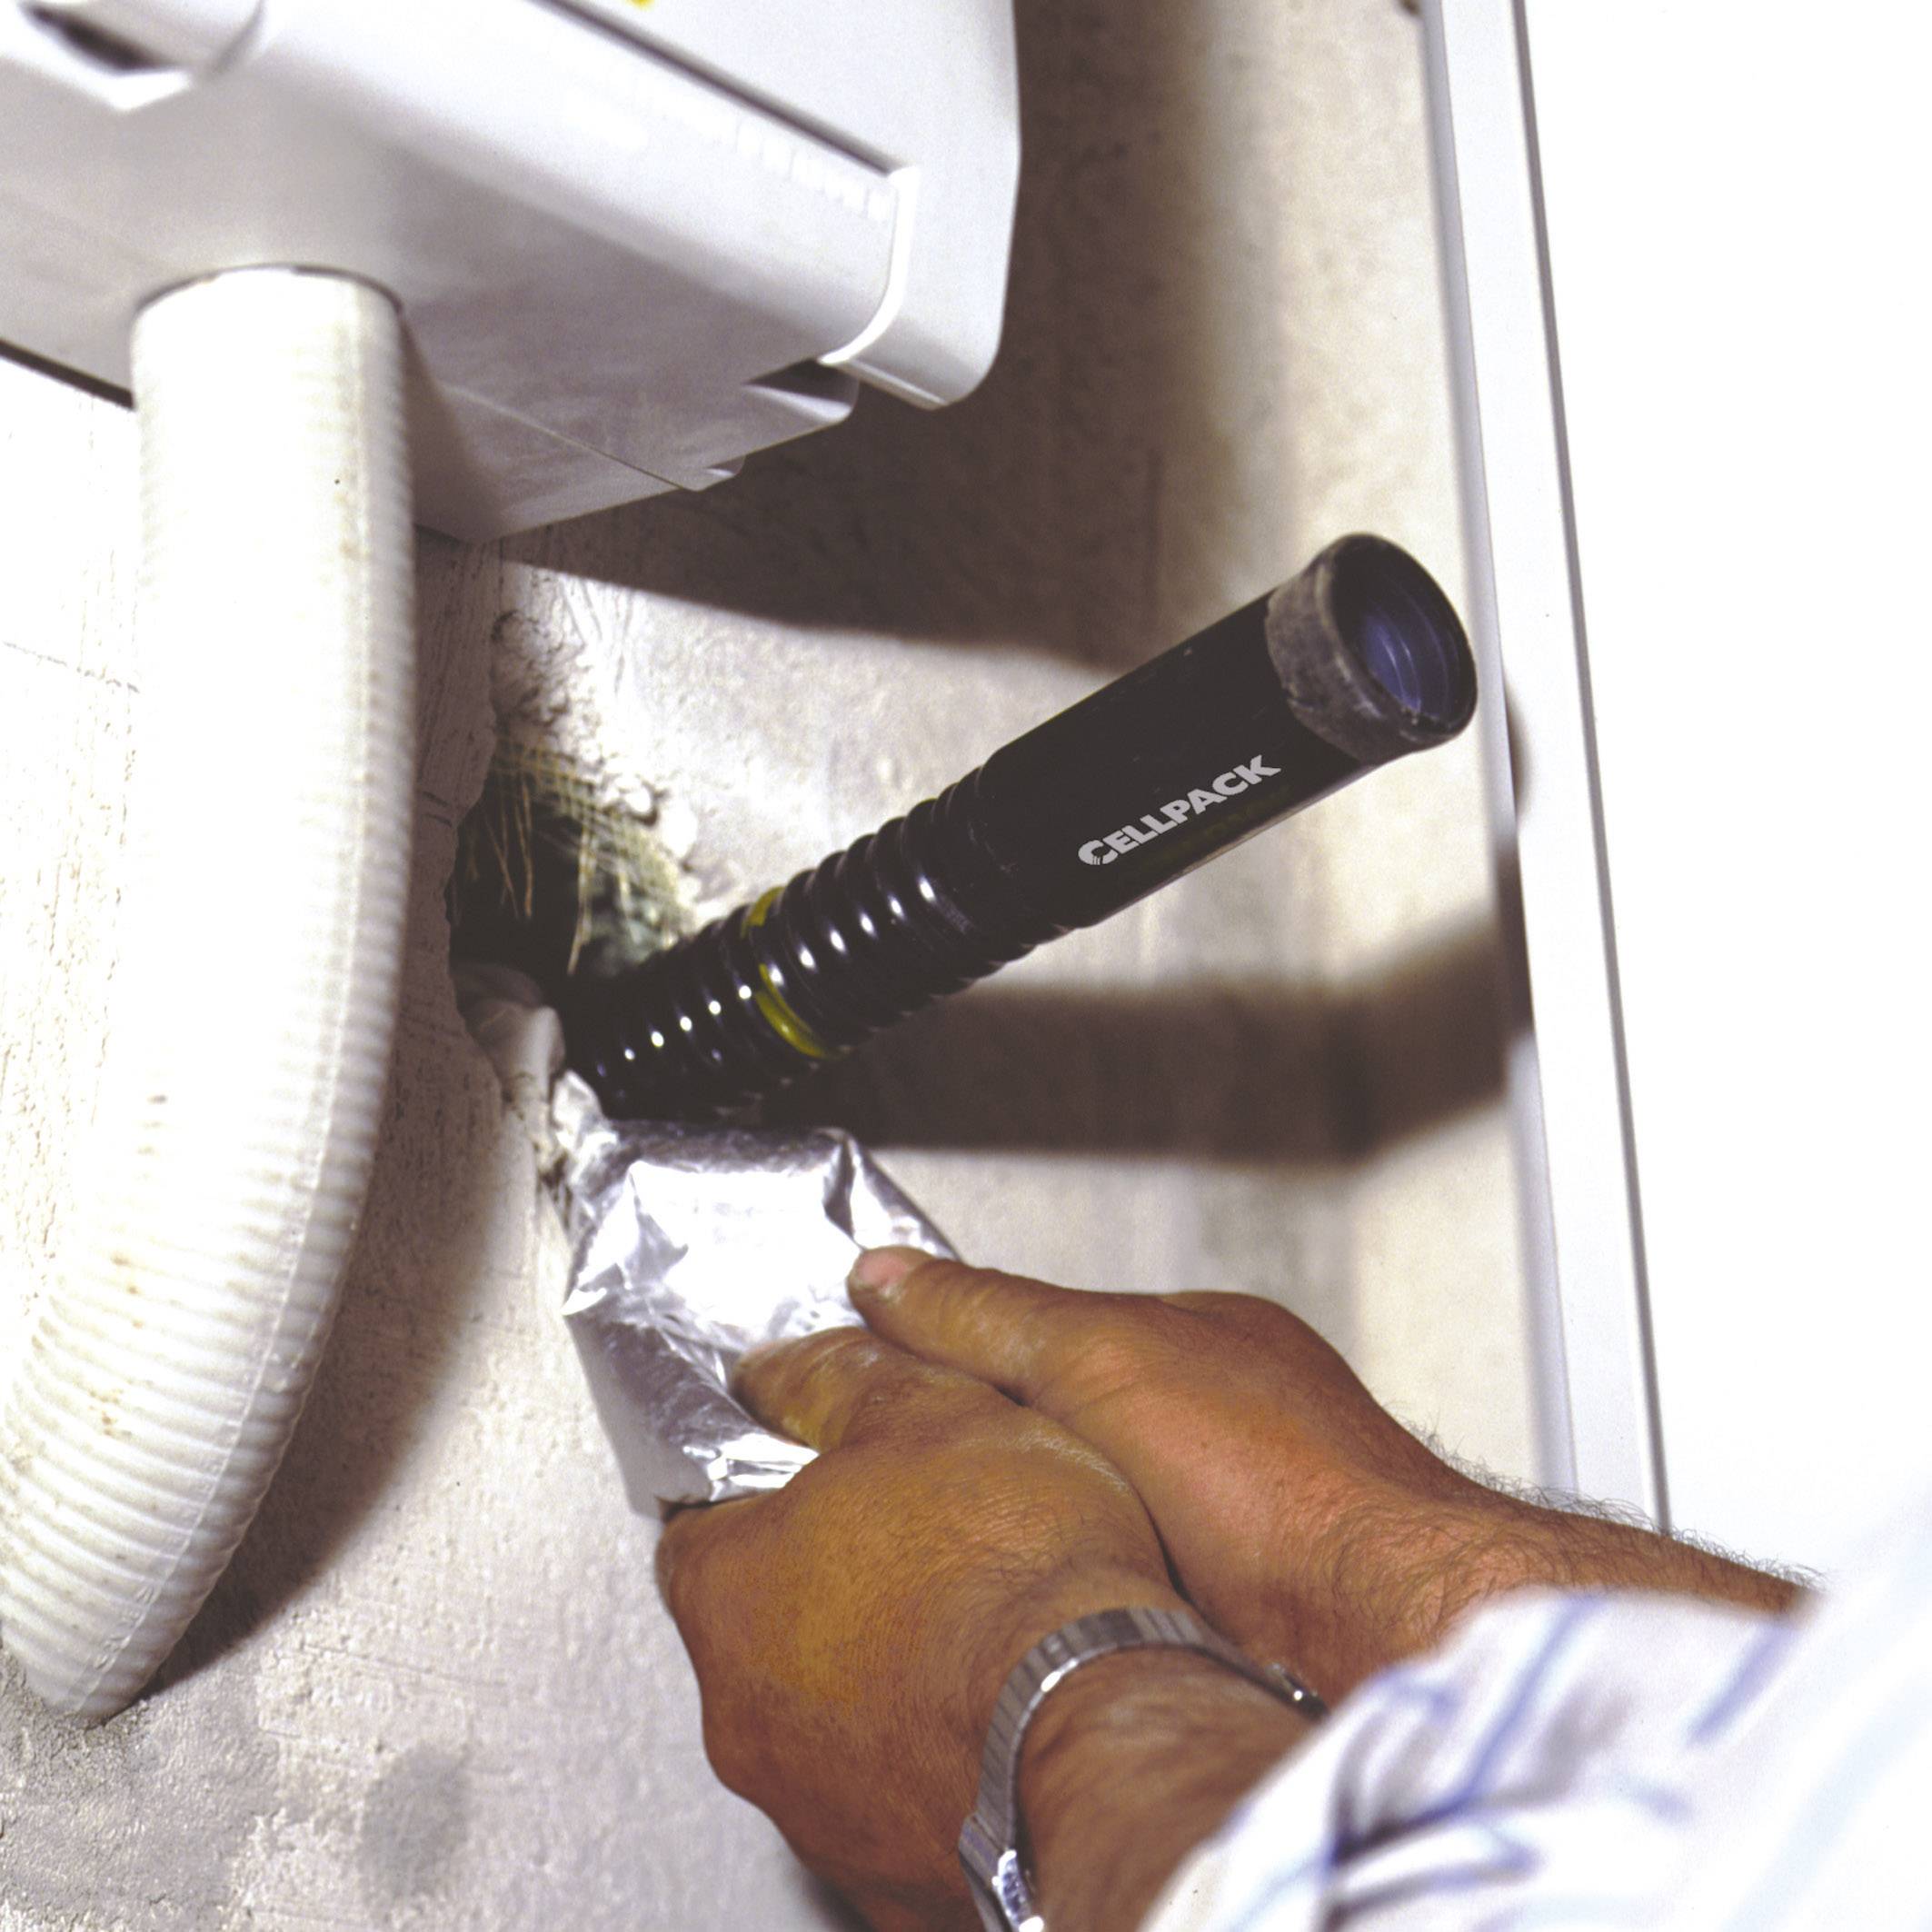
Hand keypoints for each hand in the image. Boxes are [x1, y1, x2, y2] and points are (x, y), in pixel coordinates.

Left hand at [656, 1325, 1189, 1930]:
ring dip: (888, 1674)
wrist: (1107, 1724)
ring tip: (983, 1628)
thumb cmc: (1013, 1569)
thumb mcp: (925, 1408)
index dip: (768, 1484)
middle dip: (838, 1582)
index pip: (701, 1522)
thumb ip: (835, 1379)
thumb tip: (779, 1368)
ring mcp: (815, 1808)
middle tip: (927, 1541)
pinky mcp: (892, 1876)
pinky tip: (1002, 1711)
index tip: (826, 1473)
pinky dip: (937, 1755)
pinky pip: (899, 1795)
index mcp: (729, 1591)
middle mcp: (746, 1715)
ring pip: (831, 1718)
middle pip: (767, 1624)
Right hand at [849, 1250, 1796, 1698]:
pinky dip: (1077, 1585)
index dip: (965, 1352)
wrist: (1374, 1630)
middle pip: (1063, 1422)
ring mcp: (1232, 1515)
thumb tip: (887, 1273)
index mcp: (1194, 1339)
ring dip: (1034, 1526)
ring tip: (974, 1556)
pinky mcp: (1231, 1605)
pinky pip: (1116, 1580)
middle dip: (994, 1452)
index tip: (894, 1374)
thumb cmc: (1282, 1483)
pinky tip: (1048, 1609)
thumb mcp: (1098, 1359)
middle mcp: (1221, 1419)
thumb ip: (989, 1316)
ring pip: (1085, 1507)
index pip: (1048, 1325)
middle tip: (921, 1487)